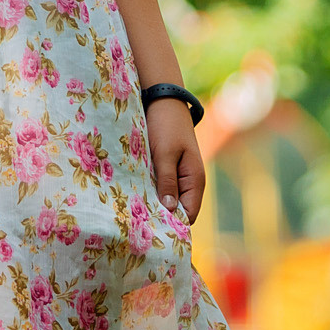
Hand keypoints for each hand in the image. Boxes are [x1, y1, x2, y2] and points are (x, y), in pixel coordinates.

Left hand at [145, 98, 205, 223]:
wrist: (163, 99)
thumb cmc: (166, 125)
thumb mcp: (165, 154)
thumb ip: (167, 181)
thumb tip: (171, 211)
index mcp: (195, 181)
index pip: (189, 216)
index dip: (174, 225)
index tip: (152, 230)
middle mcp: (189, 182)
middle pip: (178, 211)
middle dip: (162, 217)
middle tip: (139, 225)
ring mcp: (178, 176)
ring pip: (168, 200)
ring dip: (154, 204)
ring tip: (134, 213)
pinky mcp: (167, 169)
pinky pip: (161, 188)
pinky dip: (151, 192)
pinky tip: (135, 195)